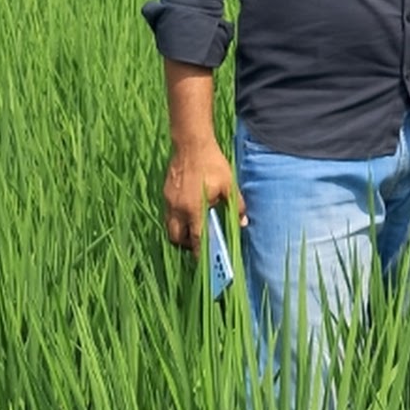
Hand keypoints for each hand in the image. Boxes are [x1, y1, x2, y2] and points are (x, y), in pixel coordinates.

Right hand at [163, 138, 246, 255]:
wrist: (191, 144)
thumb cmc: (212, 163)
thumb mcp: (229, 184)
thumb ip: (236, 205)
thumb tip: (243, 222)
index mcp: (194, 209)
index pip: (197, 239)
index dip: (201, 254)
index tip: (207, 265)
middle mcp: (178, 209)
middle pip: (178, 239)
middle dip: (188, 245)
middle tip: (201, 242)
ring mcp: (169, 202)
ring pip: (171, 227)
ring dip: (182, 233)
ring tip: (196, 227)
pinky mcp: (166, 194)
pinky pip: (169, 214)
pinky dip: (178, 219)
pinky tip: (190, 210)